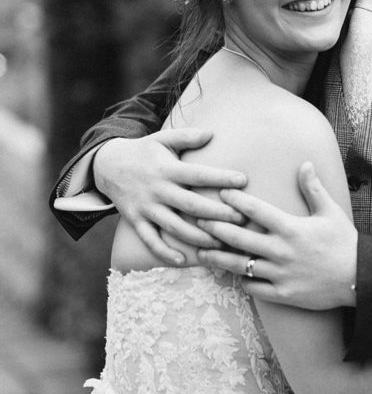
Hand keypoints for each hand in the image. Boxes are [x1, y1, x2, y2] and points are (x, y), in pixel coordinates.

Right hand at [94, 130, 247, 264]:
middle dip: (217, 213)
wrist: (107, 164)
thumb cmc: (144, 151)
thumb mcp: (163, 138)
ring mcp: (146, 207)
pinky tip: (183, 260)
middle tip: (240, 219)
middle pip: (190, 205)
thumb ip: (187, 136)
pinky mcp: (136, 220)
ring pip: (174, 226)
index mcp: (167, 169)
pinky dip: (164, 252)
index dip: (220, 177)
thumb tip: (212, 133)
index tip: (243, 180)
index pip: (198, 174)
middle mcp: (158, 189)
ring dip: (198, 237)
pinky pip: (150, 240)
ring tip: (221, 244)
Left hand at [197, 162, 357, 309]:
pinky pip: (256, 288)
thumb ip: (313, 189)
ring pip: (241, 266)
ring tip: (202, 252)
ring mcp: (281, 274)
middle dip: (216, 229)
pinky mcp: (284, 294)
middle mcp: (282, 251)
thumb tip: (305, 164)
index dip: (236, 201)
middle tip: (197, 220)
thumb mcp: (330, 212)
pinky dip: (243, 281)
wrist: (360, 278)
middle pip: (240, 238)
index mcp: (292, 228)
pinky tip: (233, 275)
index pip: (257, 211)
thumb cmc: (344, 242)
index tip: (221, 194)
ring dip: (220, 258)